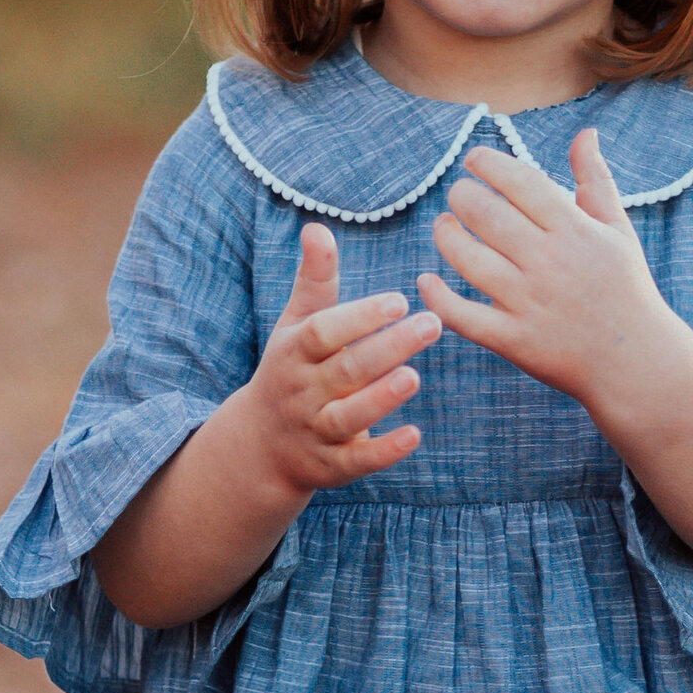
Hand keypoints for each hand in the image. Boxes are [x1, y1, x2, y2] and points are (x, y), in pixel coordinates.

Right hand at [244, 221, 439, 495]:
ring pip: (348, 416)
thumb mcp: (295, 326)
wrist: (260, 446)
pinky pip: (357, 461)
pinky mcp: (330, 466)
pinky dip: (384, 451)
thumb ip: (314, 281)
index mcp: (294, 353)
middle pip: (344, 371)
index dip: (359, 317)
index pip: (324, 332)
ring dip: (381, 398)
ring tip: (415, 376)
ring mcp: (315, 431)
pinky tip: (414, 435)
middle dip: (387, 348)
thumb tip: (317, 226)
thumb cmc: (291, 370)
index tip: (400, 299)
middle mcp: (302, 392)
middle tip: (433, 323)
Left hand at [418, 130, 692, 434]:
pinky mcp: (515, 340)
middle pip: (487, 214)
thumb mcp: (618, 230)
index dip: (489, 164)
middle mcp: (550, 262)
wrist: (637, 362)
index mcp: (575, 230)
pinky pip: (463, 315)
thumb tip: (586, 133)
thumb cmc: (626, 288)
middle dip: (462, 195)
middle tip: (459, 194)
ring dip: (446, 236)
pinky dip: (438, 297)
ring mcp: (530, 303)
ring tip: (445, 226)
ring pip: (468, 259)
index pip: (521, 182)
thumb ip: (596, 180)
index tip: (474, 159)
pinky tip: (427, 280)